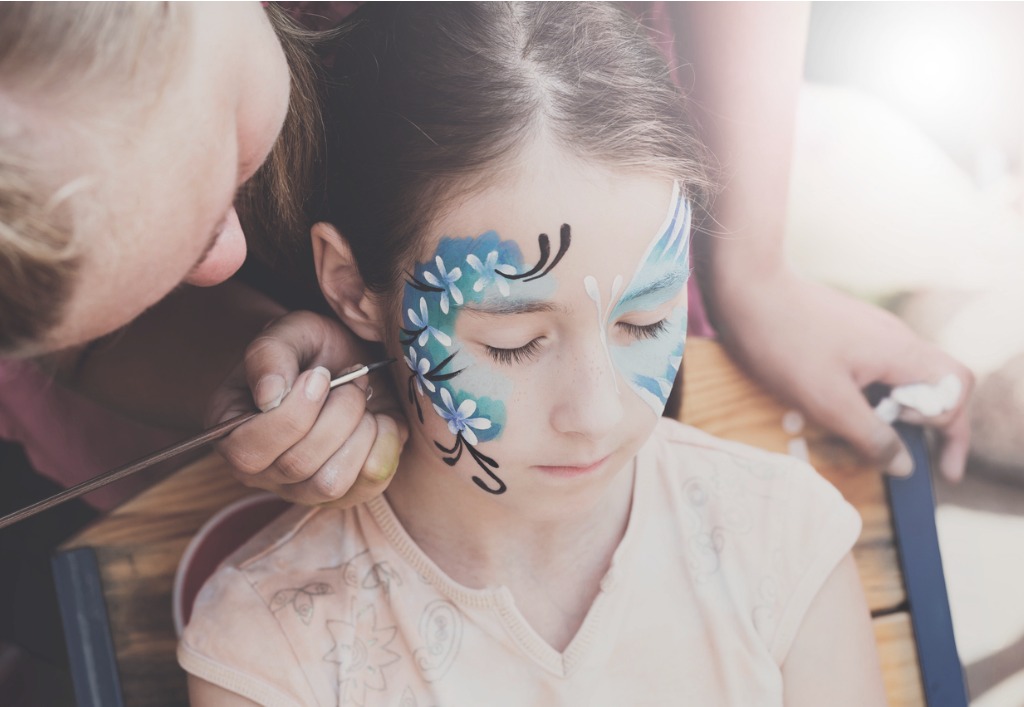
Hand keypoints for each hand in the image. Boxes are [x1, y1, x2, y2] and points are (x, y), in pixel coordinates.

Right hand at [206, 311, 408, 504]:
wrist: (348, 363)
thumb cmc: (309, 350)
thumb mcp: (286, 333)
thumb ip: (268, 355)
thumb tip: (270, 397)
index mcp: (232, 435)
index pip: (249, 451)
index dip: (293, 413)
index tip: (321, 373)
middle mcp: (264, 473)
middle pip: (297, 465)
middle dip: (336, 412)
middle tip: (351, 378)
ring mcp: (305, 489)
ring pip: (331, 483)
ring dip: (359, 431)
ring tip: (362, 398)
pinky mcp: (348, 494)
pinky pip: (370, 484)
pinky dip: (384, 442)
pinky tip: (379, 417)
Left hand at [712, 270, 972, 480]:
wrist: (747, 289)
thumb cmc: (784, 345)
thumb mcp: (827, 403)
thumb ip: (871, 436)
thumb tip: (905, 466)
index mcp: (900, 352)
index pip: (955, 389)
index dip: (952, 430)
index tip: (935, 468)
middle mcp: (895, 337)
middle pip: (937, 382)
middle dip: (931, 423)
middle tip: (911, 455)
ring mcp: (871, 330)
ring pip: (905, 375)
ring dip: (897, 411)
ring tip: (869, 436)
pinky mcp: (847, 329)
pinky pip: (877, 366)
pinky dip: (873, 394)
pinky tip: (842, 408)